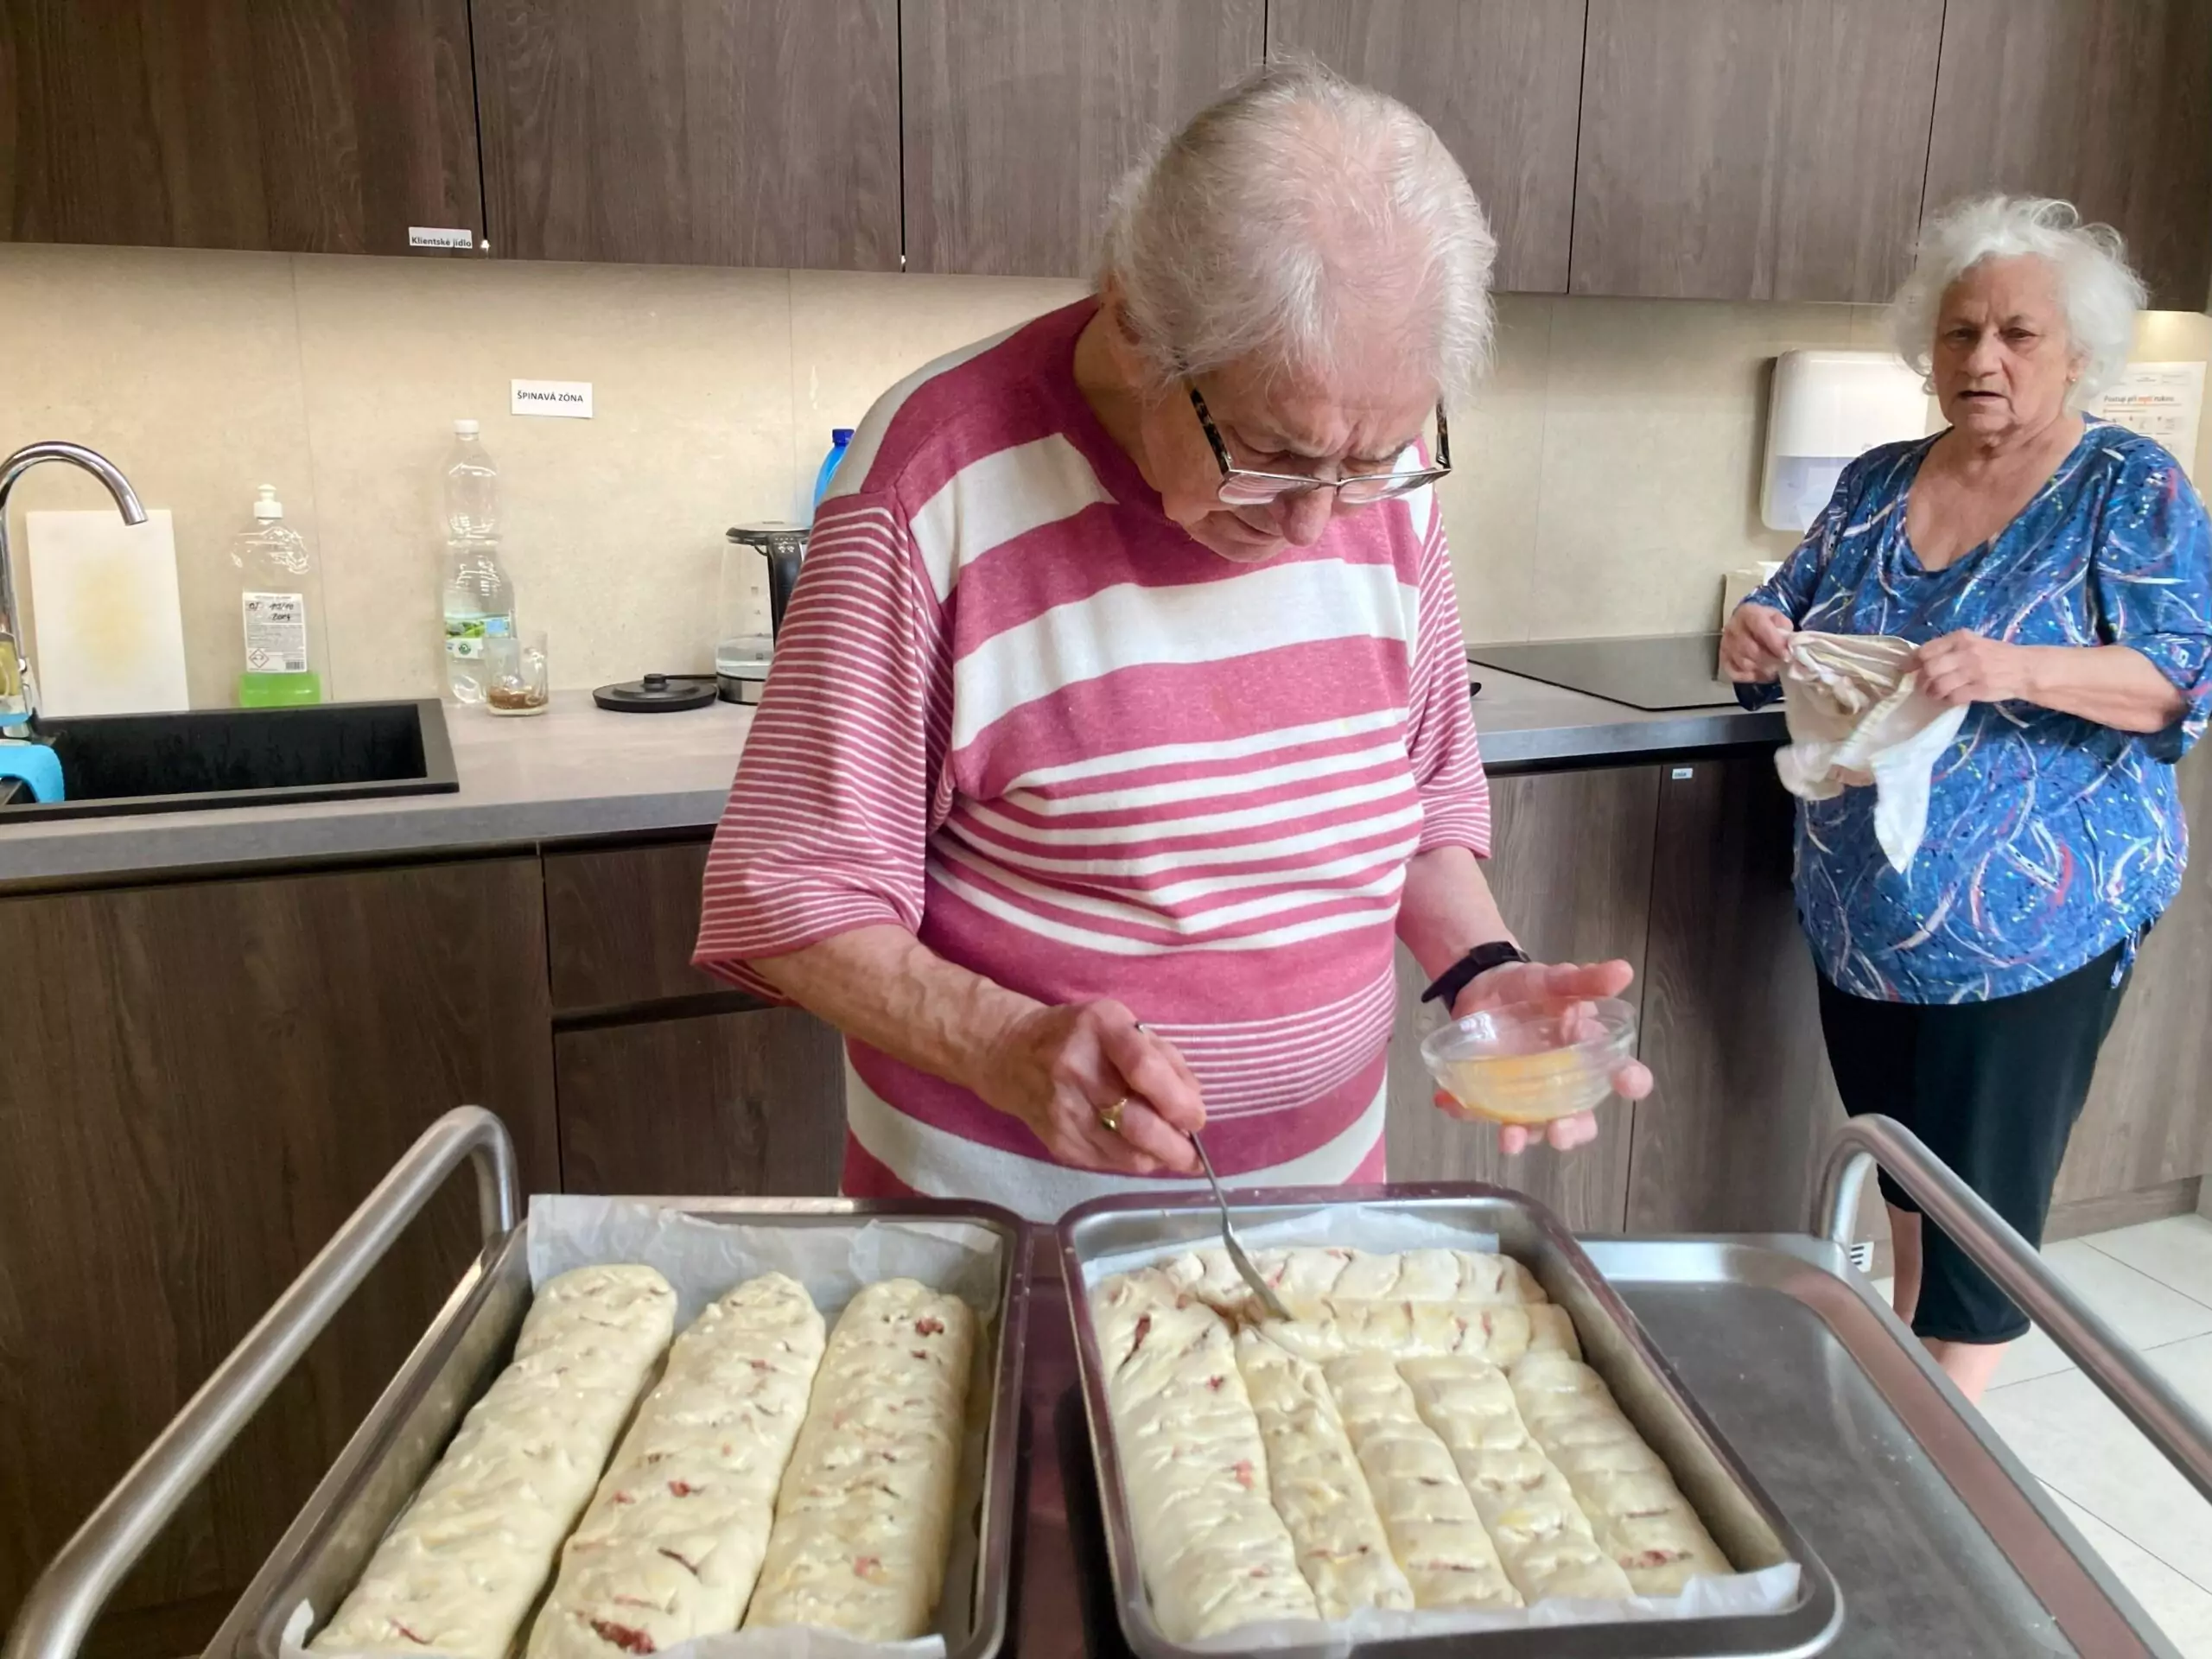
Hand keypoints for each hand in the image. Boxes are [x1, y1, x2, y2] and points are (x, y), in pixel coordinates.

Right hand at [973, 997, 1202, 1174]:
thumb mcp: (1123, 1026)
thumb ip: (1164, 1059)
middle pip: (1136, 1123)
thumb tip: (1193, 1106)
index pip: (1144, 1069)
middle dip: (1175, 1148)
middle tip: (1193, 1157)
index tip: (1196, 1119)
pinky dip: (1131, 1161)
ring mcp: (1062, 1109)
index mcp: (1100, 1029)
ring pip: (1124, 1153)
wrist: (1011, 1053)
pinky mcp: (1056, 1140)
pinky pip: (1107, 1163)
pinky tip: (1138, 1150)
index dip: (1178, 1101)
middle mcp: (1076, 1069)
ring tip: (1171, 1154)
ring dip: (1157, 1160)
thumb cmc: (1081, 1036)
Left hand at [1432, 959, 1653, 1155]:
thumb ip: (1587, 980)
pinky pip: (1481, 1111)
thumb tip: (1623, 971)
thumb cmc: (1532, 989)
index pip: (1621, 1074)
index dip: (1631, 1081)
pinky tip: (1450, 1102)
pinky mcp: (1492, 1095)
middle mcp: (1563, 1085)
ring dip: (1521, 1137)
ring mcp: (1526, 1095)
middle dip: (1573, 1131)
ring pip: (1533, 1129)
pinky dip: (1466, 1110)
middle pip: (1579, 1120)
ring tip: (1509, 1140)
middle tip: (1560, 1131)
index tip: (1626, 1081)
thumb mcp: (1556, 979)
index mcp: (1588, 1056)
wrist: (1485, 986)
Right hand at [1720, 603, 1794, 682]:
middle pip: (1750, 649)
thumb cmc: (1767, 623)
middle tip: (1782, 664)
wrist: (1749, 625)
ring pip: (1744, 663)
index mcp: (1748, 613)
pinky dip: (1750, 677)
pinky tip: (1760, 673)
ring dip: (1761, 669)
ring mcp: (1725, 644)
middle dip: (1769, 660)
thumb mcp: (1780, 620)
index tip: (1787, 655)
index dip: (1774, 643)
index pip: (1760, 627)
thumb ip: (1785, 631)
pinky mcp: (1723, 658)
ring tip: (1774, 669)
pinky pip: (1735, 673)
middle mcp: (1732, 627)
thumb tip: (1789, 647)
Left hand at [1915, 631, 2035, 706]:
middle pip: (1930, 668)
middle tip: (1922, 685)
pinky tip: (1949, 699)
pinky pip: (1953, 697)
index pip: (1926, 650)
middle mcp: (1966, 653)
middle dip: (1921, 680)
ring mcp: (1973, 672)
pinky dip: (1946, 700)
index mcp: (1961, 638)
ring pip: (1939, 685)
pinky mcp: (1979, 689)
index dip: (1912, 662)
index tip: (1906, 670)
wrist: (2024, 668)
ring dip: (1932, 692)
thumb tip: (1919, 660)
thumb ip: (1949, 649)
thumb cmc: (1995, 655)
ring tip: (1934, 694)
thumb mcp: (1972, 643)